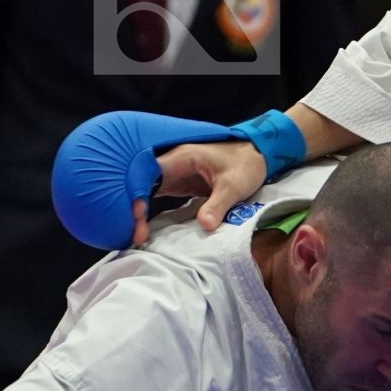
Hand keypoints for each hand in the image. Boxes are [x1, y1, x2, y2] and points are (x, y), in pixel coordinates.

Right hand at [141, 141, 267, 245]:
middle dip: (134, 205)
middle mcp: (173, 163)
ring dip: (138, 209)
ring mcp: (174, 172)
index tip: (136, 215)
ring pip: (147, 189)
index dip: (138, 192)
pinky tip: (142, 226)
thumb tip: (205, 226)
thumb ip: (218, 205)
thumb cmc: (245, 165)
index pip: (149, 173)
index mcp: (182, 157)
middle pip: (143, 182)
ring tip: (135, 234)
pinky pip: (156, 194)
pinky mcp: (178, 183)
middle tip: (133, 232)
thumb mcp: (235, 186)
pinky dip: (148, 208)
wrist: (257, 155)